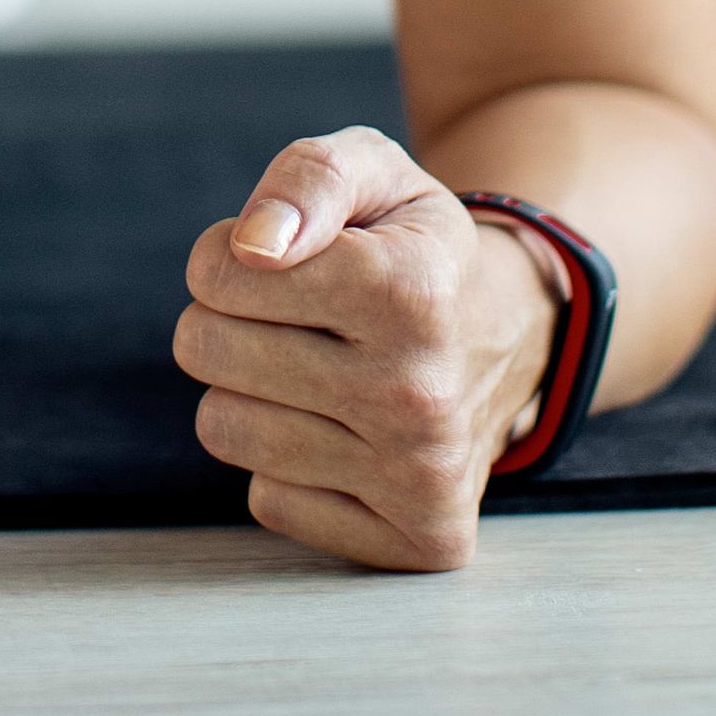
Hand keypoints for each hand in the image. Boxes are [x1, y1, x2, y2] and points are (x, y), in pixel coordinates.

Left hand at [173, 127, 561, 570]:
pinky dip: (289, 465)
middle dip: (229, 320)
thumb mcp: (375, 174)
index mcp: (412, 291)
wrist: (510, 336)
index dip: (229, 255)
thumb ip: (309, 178)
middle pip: (206, 350)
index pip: (220, 272)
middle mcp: (421, 394)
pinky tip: (347, 434)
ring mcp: (422, 478)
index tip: (280, 258)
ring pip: (225, 430)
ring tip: (319, 372)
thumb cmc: (414, 250)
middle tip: (296, 318)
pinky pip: (267, 500)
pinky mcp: (418, 540)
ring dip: (252, 393)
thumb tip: (252, 246)